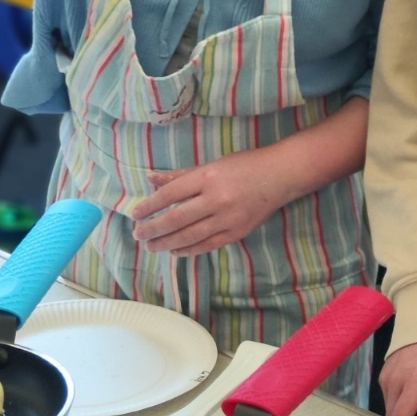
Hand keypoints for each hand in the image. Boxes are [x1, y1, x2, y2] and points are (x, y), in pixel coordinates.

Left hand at [131, 148, 293, 256]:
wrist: (281, 176)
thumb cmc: (245, 165)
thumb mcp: (212, 164)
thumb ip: (181, 175)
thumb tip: (151, 179)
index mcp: (208, 177)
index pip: (170, 194)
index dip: (150, 206)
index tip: (135, 215)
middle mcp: (216, 198)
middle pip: (176, 218)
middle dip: (153, 229)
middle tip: (138, 235)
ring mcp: (228, 218)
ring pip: (190, 236)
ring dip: (167, 243)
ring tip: (152, 246)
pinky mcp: (237, 232)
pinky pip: (208, 245)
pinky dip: (189, 250)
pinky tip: (175, 251)